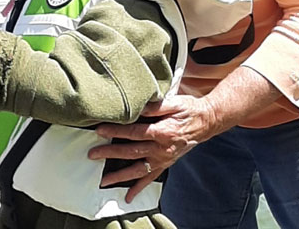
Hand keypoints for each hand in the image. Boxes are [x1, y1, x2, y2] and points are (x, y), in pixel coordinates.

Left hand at [88, 94, 218, 202]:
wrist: (206, 121)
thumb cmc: (189, 109)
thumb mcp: (174, 102)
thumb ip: (154, 106)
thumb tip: (136, 107)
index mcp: (163, 131)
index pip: (134, 132)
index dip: (116, 131)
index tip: (100, 130)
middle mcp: (162, 148)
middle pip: (132, 152)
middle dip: (110, 153)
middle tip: (92, 154)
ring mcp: (163, 158)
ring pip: (138, 169)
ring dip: (120, 176)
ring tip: (103, 180)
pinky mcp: (165, 163)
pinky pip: (151, 178)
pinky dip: (139, 188)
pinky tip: (128, 196)